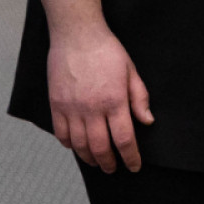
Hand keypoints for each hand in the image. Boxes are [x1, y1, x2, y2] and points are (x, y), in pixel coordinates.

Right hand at [48, 25, 153, 170]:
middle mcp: (92, 109)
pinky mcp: (56, 104)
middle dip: (109, 163)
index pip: (124, 139)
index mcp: (114, 101)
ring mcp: (72, 108)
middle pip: (101, 148)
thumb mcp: (131, 70)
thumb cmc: (106, 50)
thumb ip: (139, 98)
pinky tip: (77, 147)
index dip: (130, 157)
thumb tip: (147, 122)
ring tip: (97, 162)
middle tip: (113, 168)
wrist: (77, 34)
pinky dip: (69, 145)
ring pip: (80, 145)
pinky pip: (61, 134)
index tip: (134, 166)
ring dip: (89, 158)